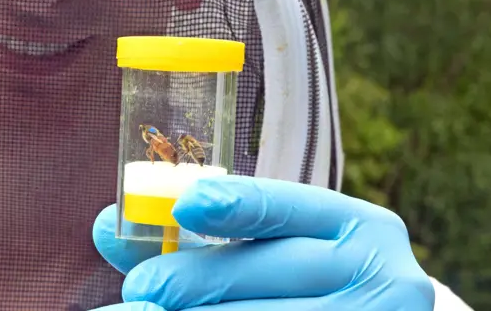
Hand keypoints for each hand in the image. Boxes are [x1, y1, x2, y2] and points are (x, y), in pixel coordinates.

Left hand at [91, 175, 434, 309]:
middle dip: (198, 279)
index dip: (239, 202)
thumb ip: (202, 237)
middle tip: (140, 288)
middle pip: (273, 270)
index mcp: (362, 230)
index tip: (184, 203)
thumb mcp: (276, 249)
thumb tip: (109, 223)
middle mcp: (382, 278)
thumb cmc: (310, 283)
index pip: (294, 206)